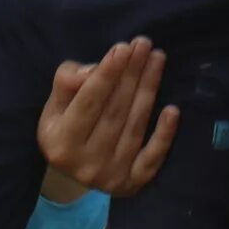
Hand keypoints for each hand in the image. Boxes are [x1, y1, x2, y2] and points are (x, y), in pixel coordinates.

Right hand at [34, 37, 177, 196]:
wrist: (73, 175)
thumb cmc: (65, 128)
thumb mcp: (55, 104)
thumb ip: (68, 82)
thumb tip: (94, 70)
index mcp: (61, 142)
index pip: (88, 102)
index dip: (107, 74)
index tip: (123, 47)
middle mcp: (86, 163)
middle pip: (115, 111)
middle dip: (132, 74)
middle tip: (145, 45)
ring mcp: (111, 176)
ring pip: (134, 126)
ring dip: (149, 89)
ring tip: (157, 59)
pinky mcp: (133, 184)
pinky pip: (153, 157)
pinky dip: (164, 134)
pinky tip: (173, 109)